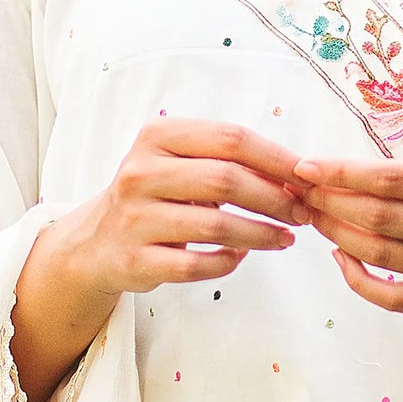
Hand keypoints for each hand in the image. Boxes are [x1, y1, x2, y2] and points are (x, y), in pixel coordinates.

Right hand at [56, 116, 309, 297]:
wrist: (95, 241)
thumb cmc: (154, 195)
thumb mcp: (180, 163)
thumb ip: (227, 161)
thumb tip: (295, 175)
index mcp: (157, 136)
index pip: (231, 138)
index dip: (276, 158)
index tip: (307, 176)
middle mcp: (141, 172)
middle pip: (226, 179)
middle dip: (274, 198)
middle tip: (301, 213)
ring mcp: (135, 217)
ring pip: (215, 225)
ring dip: (261, 234)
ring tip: (285, 238)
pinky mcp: (135, 260)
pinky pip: (196, 265)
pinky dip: (227, 261)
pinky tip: (240, 256)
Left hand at [290, 151, 402, 316]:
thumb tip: (335, 173)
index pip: (391, 179)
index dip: (342, 174)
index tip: (306, 166)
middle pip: (380, 218)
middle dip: (331, 203)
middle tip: (302, 191)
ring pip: (380, 256)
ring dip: (337, 235)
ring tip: (315, 216)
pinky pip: (392, 298)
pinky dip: (357, 279)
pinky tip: (339, 256)